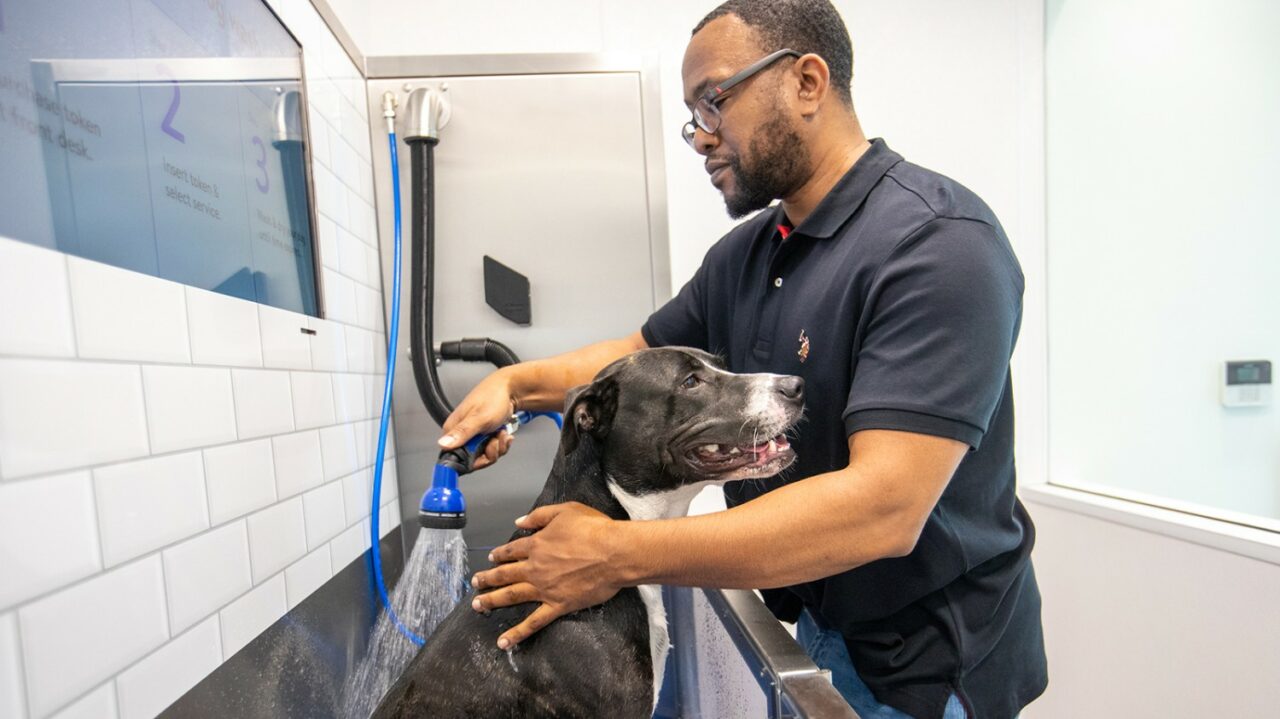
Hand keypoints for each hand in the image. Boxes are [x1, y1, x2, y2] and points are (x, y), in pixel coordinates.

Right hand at [439, 369, 518, 469]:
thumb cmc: (493, 397)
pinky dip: (501, 444)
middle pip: (472, 460)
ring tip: (501, 433)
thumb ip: (462, 432)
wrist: (511, 390)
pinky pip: (492, 450)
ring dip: (498, 447)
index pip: (454, 459)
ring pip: (485, 455)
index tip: (483, 454)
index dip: (471, 461)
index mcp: (452, 430)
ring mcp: (474, 436)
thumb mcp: (479, 418)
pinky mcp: (484, 436)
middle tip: (494, 440)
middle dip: (489, 453)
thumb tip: (443, 444)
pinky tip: (503, 434)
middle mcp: (461, 435)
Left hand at [470, 502, 622, 647]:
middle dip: (488, 578)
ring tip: (477, 605)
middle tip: (475, 582)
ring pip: (512, 596)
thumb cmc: (594, 529)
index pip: (511, 550)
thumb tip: (519, 522)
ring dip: (492, 600)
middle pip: (505, 574)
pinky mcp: (557, 605)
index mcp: (536, 544)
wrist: (614, 553)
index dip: (499, 554)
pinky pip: (534, 622)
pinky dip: (517, 633)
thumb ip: (539, 516)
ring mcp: (544, 589)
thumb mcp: (566, 511)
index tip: (491, 557)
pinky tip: (503, 642)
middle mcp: (535, 568)